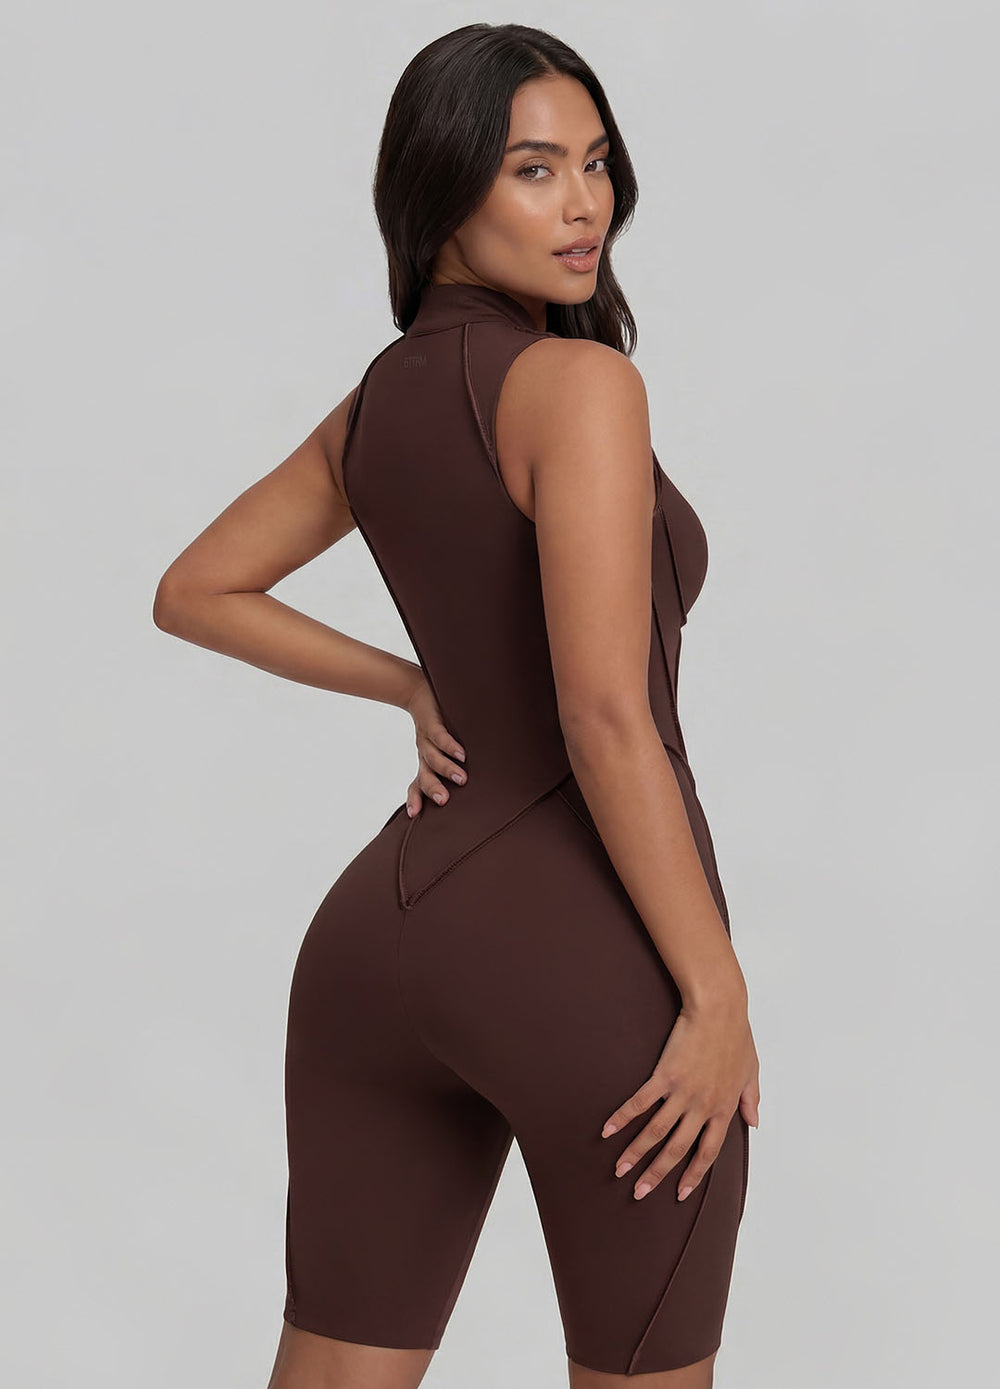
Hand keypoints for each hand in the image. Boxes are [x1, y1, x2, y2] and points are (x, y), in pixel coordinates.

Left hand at [404, 674, 467, 816]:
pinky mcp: (432, 723)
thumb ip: (452, 765)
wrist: (419, 692)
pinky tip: (460, 754)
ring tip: (462, 778)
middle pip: (424, 775)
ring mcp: (426, 739)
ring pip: (433, 757)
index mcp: (425, 763)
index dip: (415, 798)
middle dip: (432, 788)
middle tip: (444, 800)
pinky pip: (439, 737)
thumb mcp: (440, 747)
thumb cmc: (437, 725)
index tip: (414, 814)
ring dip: (446, 769)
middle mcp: (423, 753)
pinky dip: (449, 746)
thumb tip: (473, 785)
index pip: (417, 784)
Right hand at [601, 987, 759, 1202]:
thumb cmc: (736, 1034)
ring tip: (619, 1170)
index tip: (680, 1193)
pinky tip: (608, 1130)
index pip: (708, 1152)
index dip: (693, 1173)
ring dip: (636, 1153)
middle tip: (639, 1193)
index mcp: (724, 1108)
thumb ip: (751, 1098)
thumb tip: (755, 1121)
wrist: (718, 1008)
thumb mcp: (751, 1070)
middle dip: (657, 1174)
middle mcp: (703, 1107)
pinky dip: (623, 1118)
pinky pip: (640, 1103)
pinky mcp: (664, 1075)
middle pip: (677, 1149)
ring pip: (656, 1132)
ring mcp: (682, 1092)